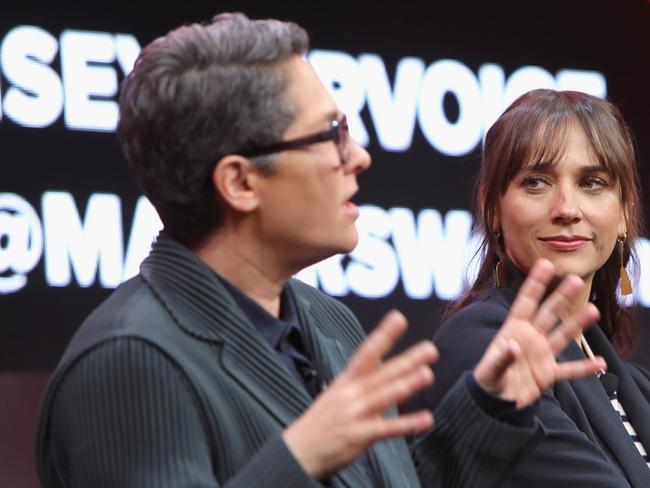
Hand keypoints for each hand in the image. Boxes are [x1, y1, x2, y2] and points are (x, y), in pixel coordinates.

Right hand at [282, 310, 437, 478]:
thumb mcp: (337, 394)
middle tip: (429, 348)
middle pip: (382, 372)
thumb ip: (365, 384)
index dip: (383, 335)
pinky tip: (425, 418)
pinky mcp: (359, 436)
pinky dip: (406, 424)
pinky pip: (387, 429)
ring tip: (427, 374)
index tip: (398, 318)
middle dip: (406, 360)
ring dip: (407, 384)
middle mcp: (351, 394)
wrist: (298, 451)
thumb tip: (393, 372)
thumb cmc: (321, 423)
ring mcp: (355, 414)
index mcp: (346, 381)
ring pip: (384, 395)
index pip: (366, 353)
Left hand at [474, 259, 606, 407]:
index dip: (535, 283)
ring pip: (562, 336)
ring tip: (593, 311)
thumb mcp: (489, 369)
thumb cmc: (488, 379)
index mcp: (513, 330)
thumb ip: (500, 358)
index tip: (545, 264)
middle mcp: (530, 338)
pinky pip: (569, 370)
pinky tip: (600, 362)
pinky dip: (584, 367)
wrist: (494, 401)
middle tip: (574, 279)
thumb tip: (511, 346)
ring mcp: (541, 355)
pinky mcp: (548, 374)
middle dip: (560, 297)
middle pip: (548, 313)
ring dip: (577, 324)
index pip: (525, 301)